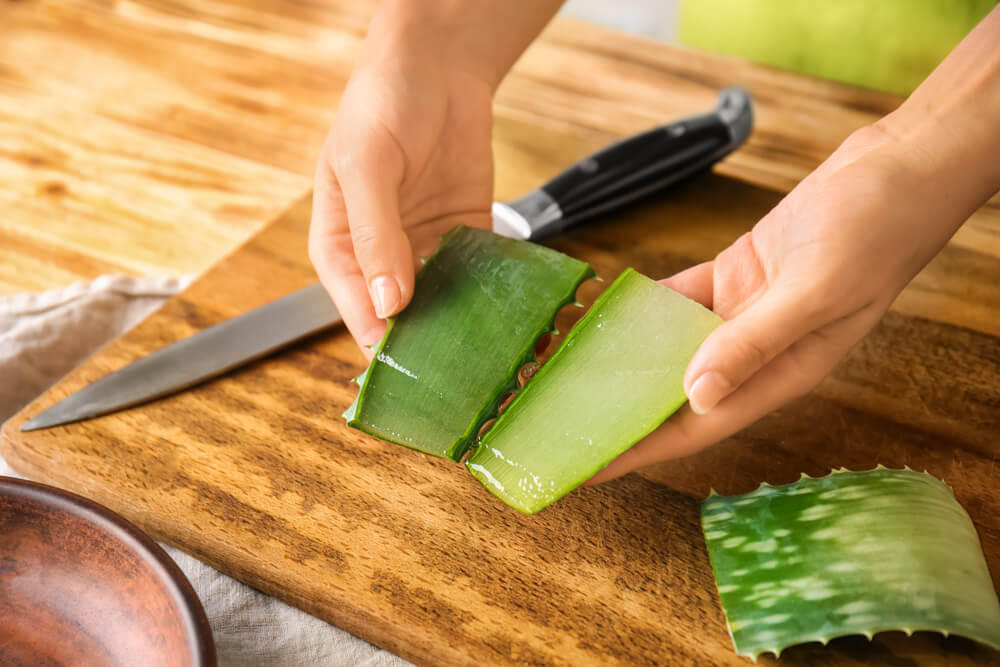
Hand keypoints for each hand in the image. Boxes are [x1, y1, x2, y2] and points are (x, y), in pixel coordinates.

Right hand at [309, 49, 493, 351]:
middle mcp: (384, 258)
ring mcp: (428, 249)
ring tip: (497, 358)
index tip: (414, 375)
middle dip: (433, 348)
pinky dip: (498, 296)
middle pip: (406, 319)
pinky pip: (481, 276)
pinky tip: (517, 318)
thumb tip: (388, 303)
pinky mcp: (467, 235)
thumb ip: (375, 234)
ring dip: (469, 330)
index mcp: (341, 249)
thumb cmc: (379, 106)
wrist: (435, 66)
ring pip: (447, 305)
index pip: (359, 313)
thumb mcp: (366, 166)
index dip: (384, 347)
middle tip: (465, 378)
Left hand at [588, 120, 991, 483]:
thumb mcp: (817, 289)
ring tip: (567, 370)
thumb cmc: (878, 230)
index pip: (697, 425)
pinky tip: (605, 312)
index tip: (590, 466)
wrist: (899, 167)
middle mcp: (757, 351)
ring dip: (625, 358)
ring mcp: (744, 313)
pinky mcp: (736, 276)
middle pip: (675, 394)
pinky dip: (645, 306)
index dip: (641, 449)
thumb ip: (756, 341)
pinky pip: (679, 300)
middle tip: (560, 420)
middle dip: (622, 410)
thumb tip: (698, 392)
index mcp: (783, 372)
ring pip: (671, 347)